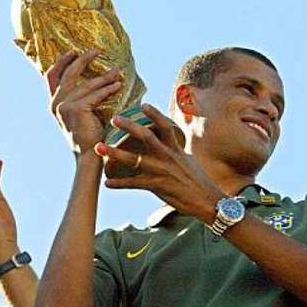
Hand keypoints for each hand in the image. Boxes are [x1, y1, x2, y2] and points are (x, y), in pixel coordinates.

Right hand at [45, 49, 121, 153]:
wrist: (89, 155)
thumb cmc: (89, 135)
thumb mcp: (81, 112)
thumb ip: (80, 96)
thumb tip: (93, 77)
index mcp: (54, 103)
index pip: (51, 77)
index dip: (61, 62)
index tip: (73, 51)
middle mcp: (55, 103)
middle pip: (68, 74)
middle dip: (83, 59)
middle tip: (96, 51)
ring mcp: (64, 106)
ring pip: (87, 84)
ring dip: (104, 77)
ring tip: (117, 72)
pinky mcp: (76, 109)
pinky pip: (96, 94)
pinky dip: (108, 89)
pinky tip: (118, 85)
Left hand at [96, 104, 223, 222]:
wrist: (208, 201)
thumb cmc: (198, 181)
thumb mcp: (187, 160)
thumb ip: (174, 149)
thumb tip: (167, 141)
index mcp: (176, 149)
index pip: (165, 126)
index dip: (154, 114)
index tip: (142, 104)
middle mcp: (168, 156)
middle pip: (146, 136)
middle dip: (129, 126)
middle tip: (113, 119)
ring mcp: (162, 171)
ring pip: (134, 160)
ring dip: (114, 153)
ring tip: (98, 148)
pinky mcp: (157, 186)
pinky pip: (133, 183)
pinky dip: (119, 183)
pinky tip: (107, 183)